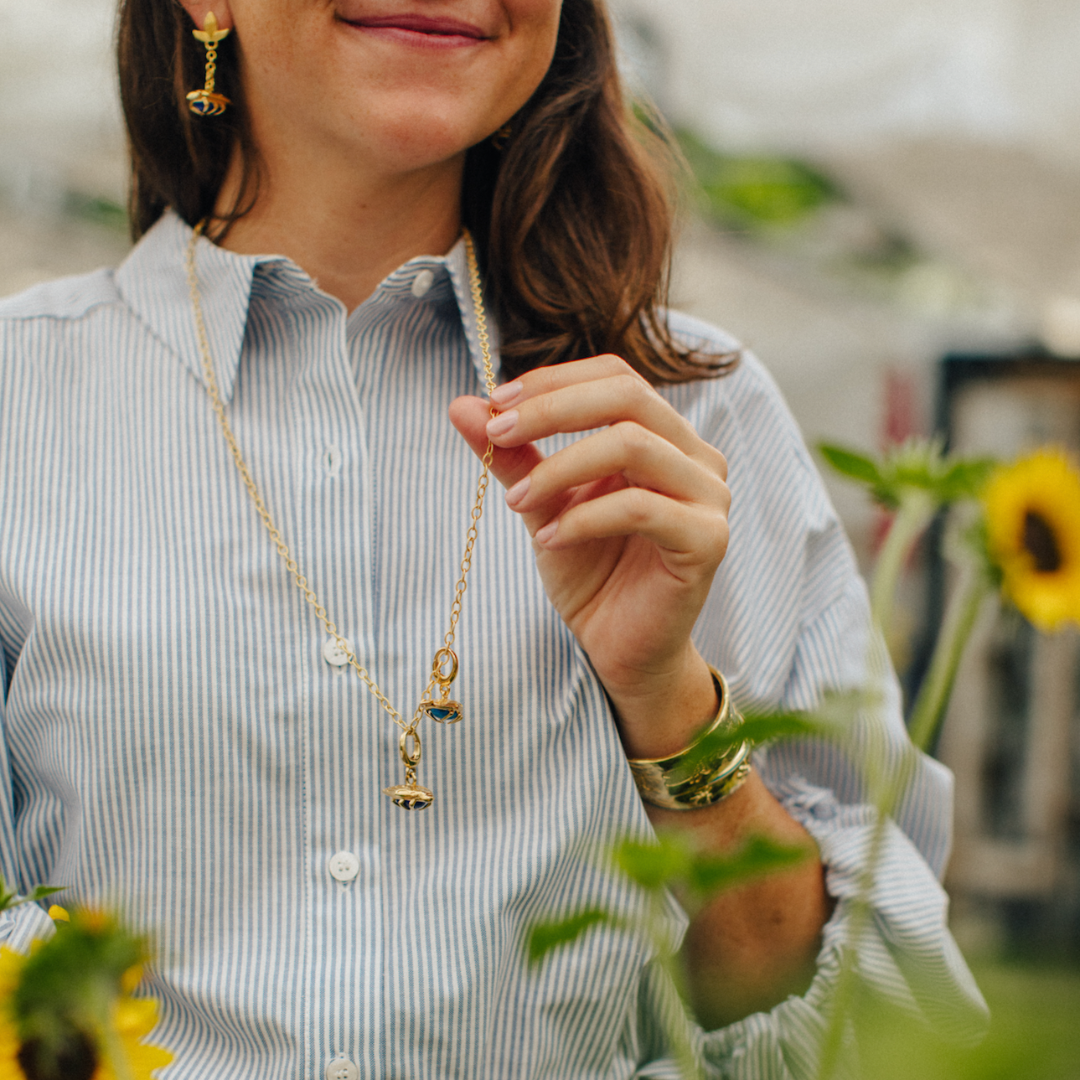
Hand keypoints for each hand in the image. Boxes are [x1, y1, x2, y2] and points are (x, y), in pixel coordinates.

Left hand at [449, 355, 730, 756]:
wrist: (621, 648)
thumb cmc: (590, 571)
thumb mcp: (542, 503)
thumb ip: (514, 455)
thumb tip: (462, 404)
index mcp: (664, 436)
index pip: (616, 376)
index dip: (555, 380)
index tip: (496, 401)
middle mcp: (696, 457)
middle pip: (628, 396)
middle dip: (553, 408)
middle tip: (497, 432)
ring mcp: (708, 497)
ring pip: (632, 445)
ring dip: (560, 466)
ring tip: (517, 500)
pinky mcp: (707, 540)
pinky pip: (640, 508)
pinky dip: (583, 518)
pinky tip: (548, 539)